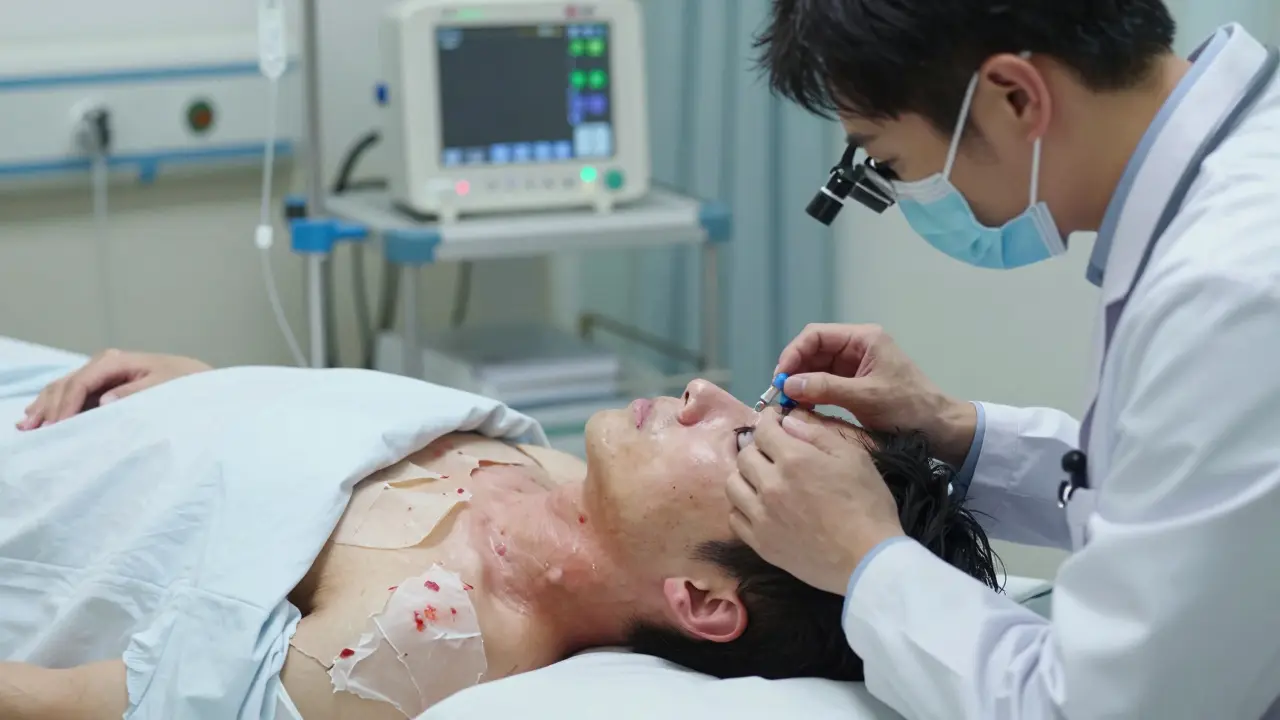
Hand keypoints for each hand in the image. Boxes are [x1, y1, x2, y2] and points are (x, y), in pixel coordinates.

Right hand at [17, 349, 210, 429]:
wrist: (196, 377)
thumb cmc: (183, 382)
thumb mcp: (164, 387)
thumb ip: (135, 393)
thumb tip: (104, 401)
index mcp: (116, 362)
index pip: (80, 383)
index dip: (65, 406)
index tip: (56, 427)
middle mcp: (104, 364)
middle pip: (66, 385)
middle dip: (48, 407)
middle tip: (33, 431)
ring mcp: (102, 373)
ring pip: (64, 387)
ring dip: (45, 406)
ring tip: (27, 426)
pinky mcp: (104, 384)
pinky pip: (73, 392)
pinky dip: (55, 404)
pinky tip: (39, 416)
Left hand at [727, 409, 904, 595]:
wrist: (868, 560)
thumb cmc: (868, 505)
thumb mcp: (854, 458)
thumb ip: (817, 435)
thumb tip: (787, 423)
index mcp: (794, 460)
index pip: (764, 431)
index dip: (768, 421)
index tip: (774, 420)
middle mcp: (770, 485)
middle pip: (745, 456)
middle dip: (757, 447)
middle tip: (772, 451)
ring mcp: (762, 516)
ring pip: (733, 485)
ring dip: (745, 476)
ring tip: (761, 479)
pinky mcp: (760, 543)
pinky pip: (735, 518)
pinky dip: (742, 506)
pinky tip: (758, 506)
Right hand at [774, 323, 975, 464]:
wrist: (939, 428)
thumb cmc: (909, 408)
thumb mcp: (866, 397)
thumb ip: (826, 388)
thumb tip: (788, 385)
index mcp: (864, 339)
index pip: (816, 335)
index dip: (794, 353)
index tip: (780, 377)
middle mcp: (857, 347)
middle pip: (814, 350)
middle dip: (795, 370)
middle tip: (779, 394)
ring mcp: (856, 366)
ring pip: (817, 368)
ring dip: (801, 383)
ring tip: (788, 403)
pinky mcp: (855, 384)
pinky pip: (826, 384)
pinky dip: (812, 394)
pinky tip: (802, 407)